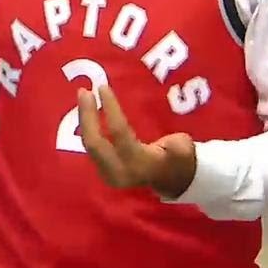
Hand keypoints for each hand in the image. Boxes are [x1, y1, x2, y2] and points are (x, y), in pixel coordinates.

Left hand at [76, 85, 196, 197]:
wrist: (173, 180)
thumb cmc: (179, 159)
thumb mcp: (184, 152)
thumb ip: (178, 149)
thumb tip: (171, 145)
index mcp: (141, 165)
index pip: (119, 134)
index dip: (110, 110)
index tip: (103, 87)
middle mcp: (121, 172)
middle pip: (96, 143)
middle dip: (87, 116)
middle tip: (84, 91)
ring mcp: (109, 174)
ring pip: (89, 145)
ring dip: (85, 120)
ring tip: (83, 95)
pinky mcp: (103, 170)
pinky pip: (91, 146)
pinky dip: (87, 127)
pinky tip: (86, 110)